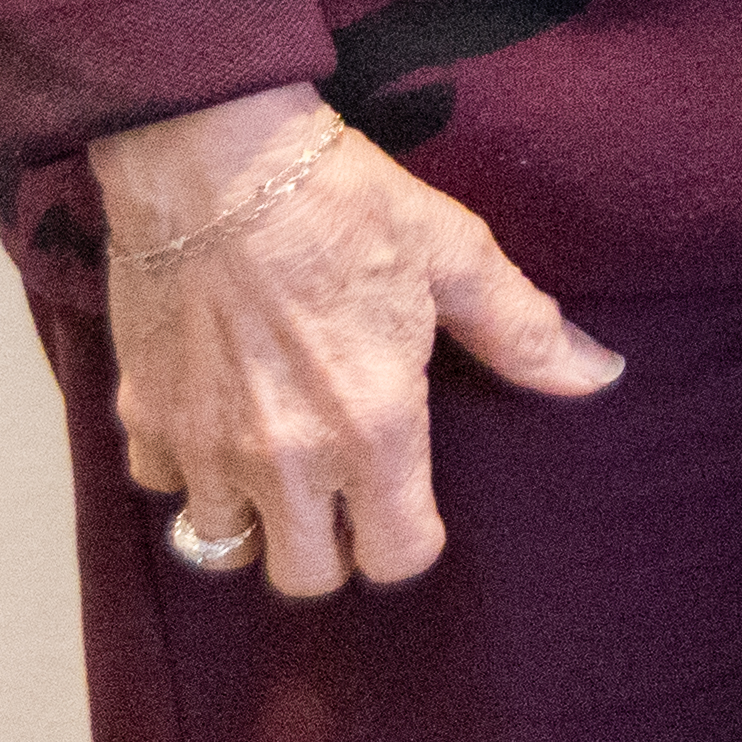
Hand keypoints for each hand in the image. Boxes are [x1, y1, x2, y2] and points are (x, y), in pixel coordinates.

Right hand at [91, 87, 621, 597]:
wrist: (214, 162)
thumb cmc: (342, 203)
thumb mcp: (454, 253)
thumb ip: (522, 332)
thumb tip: (597, 376)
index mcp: (372, 427)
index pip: (396, 558)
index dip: (411, 538)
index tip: (413, 501)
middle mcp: (284, 459)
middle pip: (305, 578)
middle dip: (332, 550)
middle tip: (346, 493)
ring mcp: (204, 447)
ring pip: (224, 546)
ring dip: (256, 518)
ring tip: (282, 464)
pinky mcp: (143, 420)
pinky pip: (163, 489)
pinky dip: (188, 471)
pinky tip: (220, 422)